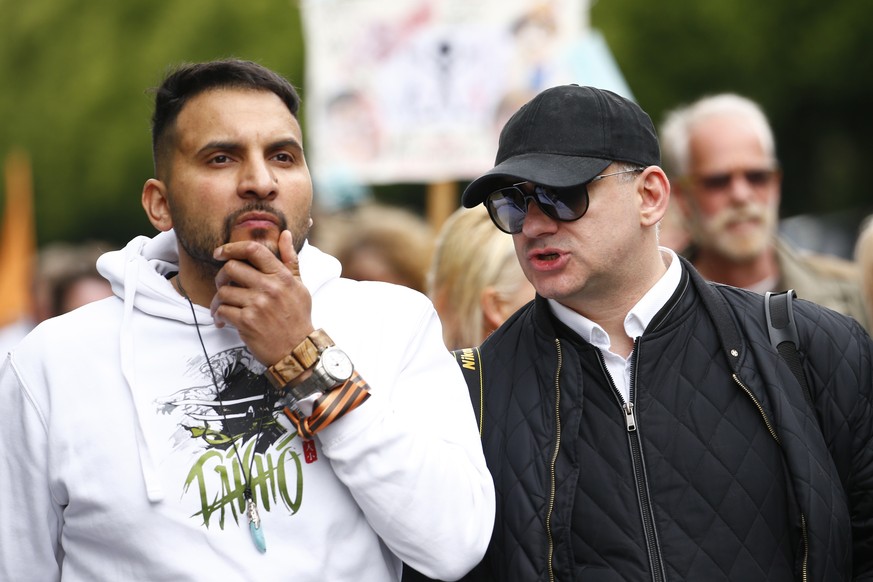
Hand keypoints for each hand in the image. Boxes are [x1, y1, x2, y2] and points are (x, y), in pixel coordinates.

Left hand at [210, 230, 313, 365]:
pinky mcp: (247, 322)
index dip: (232, 247)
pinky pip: (222, 310)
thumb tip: (285, 234)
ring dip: (218, 300)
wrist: (298, 350)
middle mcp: (270, 287)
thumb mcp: (299, 286)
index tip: (220, 253)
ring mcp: (258, 304)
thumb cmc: (298, 317)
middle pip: (232, 268)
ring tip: (223, 307)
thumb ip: (289, 259)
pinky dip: (219, 315)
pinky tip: (224, 321)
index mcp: (282, 276)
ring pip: (223, 291)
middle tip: (223, 285)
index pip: (254, 250)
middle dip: (221, 276)